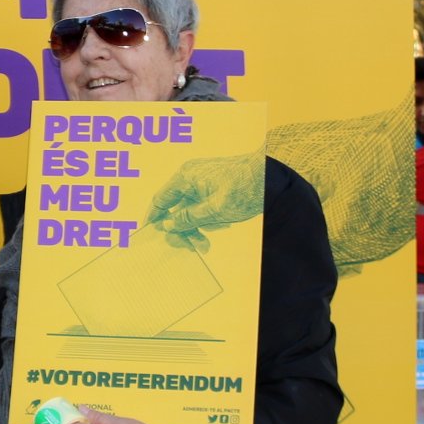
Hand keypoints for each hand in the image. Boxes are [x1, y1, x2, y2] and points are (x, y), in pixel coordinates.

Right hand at [144, 154, 264, 253]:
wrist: (274, 177)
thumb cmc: (245, 189)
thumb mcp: (214, 210)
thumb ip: (187, 219)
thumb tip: (167, 226)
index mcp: (186, 176)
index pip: (160, 199)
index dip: (154, 218)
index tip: (150, 234)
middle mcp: (191, 176)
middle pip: (176, 208)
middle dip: (183, 229)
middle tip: (192, 246)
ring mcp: (203, 180)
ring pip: (190, 209)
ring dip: (197, 226)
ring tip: (208, 243)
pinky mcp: (214, 185)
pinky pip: (202, 205)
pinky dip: (207, 218)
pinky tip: (221, 225)